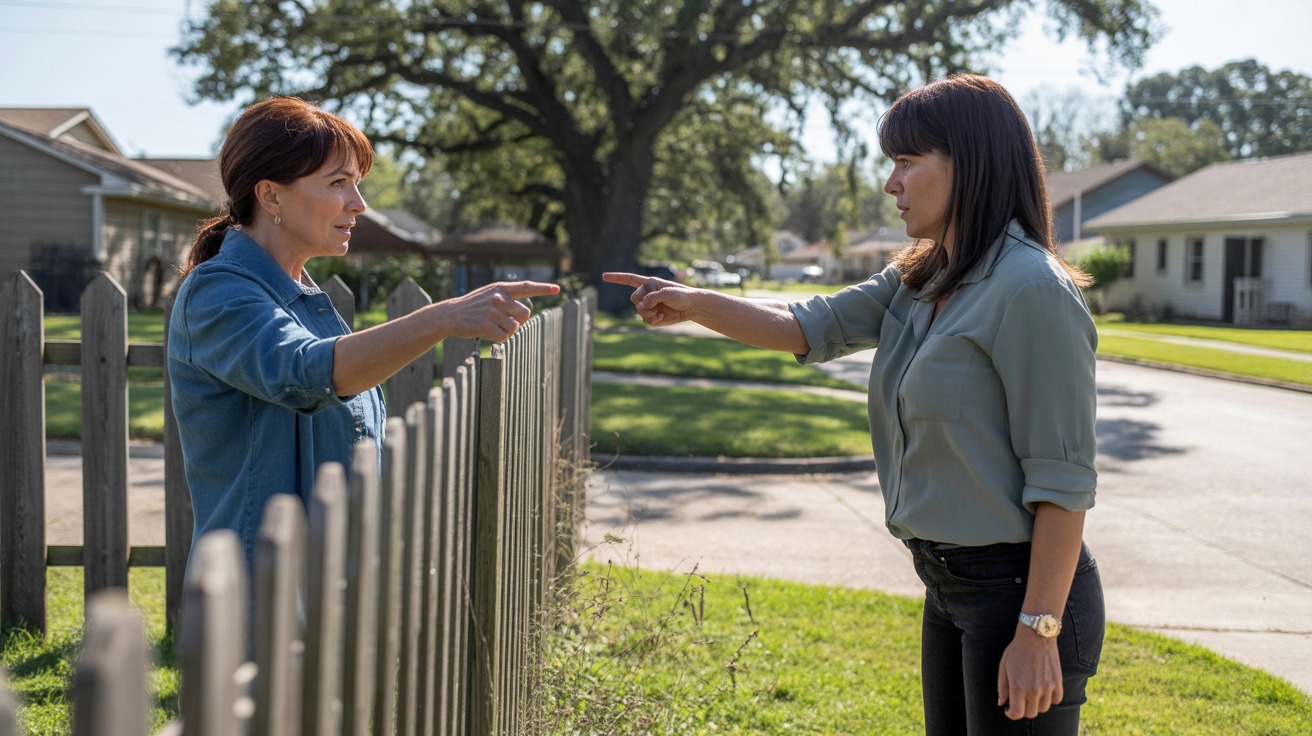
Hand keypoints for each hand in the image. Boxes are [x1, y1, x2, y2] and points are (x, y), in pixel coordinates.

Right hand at [442, 280, 559, 340]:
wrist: (450, 314)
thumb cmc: (474, 306)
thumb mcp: (490, 294)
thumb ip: (507, 297)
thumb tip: (526, 311)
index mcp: (501, 288)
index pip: (526, 287)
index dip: (543, 289)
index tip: (557, 289)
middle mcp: (499, 298)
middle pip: (525, 314)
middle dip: (518, 321)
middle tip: (503, 320)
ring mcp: (492, 311)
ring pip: (515, 328)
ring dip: (507, 331)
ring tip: (493, 326)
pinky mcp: (486, 325)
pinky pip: (504, 337)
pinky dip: (499, 338)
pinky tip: (488, 332)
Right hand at [602, 272, 701, 325]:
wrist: (691, 307)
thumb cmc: (682, 295)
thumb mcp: (668, 293)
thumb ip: (653, 297)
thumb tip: (642, 306)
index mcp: (649, 283)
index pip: (629, 279)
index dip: (616, 278)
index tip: (603, 276)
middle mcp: (646, 294)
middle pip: (633, 299)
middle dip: (642, 302)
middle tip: (654, 304)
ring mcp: (649, 306)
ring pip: (639, 311)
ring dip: (649, 313)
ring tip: (661, 311)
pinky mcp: (652, 316)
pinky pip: (645, 320)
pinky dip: (653, 320)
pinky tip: (662, 317)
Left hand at [997, 624, 1062, 719]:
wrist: (1036, 636)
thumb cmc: (1017, 650)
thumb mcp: (1003, 667)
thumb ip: (1002, 687)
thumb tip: (1002, 703)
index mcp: (1018, 687)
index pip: (1016, 713)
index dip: (1011, 714)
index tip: (1009, 709)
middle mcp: (1034, 690)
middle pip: (1031, 713)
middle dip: (1023, 709)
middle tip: (1020, 699)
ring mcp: (1048, 687)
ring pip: (1043, 708)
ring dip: (1036, 704)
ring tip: (1031, 693)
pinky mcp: (1058, 683)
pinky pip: (1056, 700)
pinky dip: (1050, 699)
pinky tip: (1044, 690)